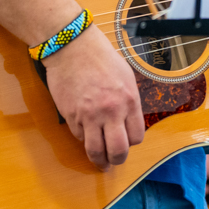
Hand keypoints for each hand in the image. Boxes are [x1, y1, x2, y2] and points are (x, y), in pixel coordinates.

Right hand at [41, 26, 143, 169]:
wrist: (72, 46)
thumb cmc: (100, 57)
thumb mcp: (126, 77)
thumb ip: (129, 102)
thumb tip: (127, 123)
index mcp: (129, 101)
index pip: (136, 137)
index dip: (131, 143)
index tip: (126, 141)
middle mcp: (111, 111)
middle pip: (118, 151)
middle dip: (117, 160)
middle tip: (113, 161)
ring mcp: (89, 115)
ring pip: (96, 151)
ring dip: (99, 160)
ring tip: (100, 162)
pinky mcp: (71, 115)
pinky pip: (78, 136)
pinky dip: (82, 138)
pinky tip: (84, 133)